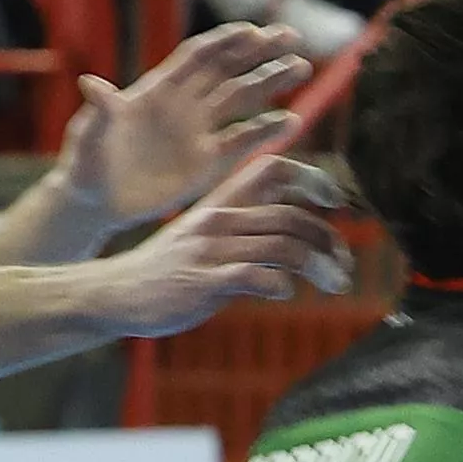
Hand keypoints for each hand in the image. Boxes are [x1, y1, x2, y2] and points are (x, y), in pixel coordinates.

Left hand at [54, 23, 307, 230]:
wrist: (96, 202)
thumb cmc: (85, 163)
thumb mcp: (88, 136)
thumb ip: (99, 111)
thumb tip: (90, 83)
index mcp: (158, 90)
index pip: (197, 57)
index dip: (225, 42)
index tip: (253, 31)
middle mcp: (184, 104)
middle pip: (228, 70)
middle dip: (260, 51)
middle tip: (292, 37)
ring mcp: (200, 131)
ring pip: (242, 98)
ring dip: (271, 81)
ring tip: (301, 67)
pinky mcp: (209, 161)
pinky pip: (243, 140)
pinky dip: (267, 130)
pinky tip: (290, 120)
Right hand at [90, 155, 352, 330]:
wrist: (117, 293)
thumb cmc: (171, 266)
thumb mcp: (207, 232)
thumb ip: (248, 225)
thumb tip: (301, 228)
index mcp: (221, 202)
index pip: (273, 168)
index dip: (311, 177)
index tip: (336, 199)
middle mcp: (219, 219)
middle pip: (291, 216)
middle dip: (328, 240)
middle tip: (345, 264)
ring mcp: (211, 250)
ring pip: (284, 247)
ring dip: (320, 267)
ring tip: (336, 284)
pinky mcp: (204, 282)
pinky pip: (257, 277)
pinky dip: (281, 286)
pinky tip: (285, 293)